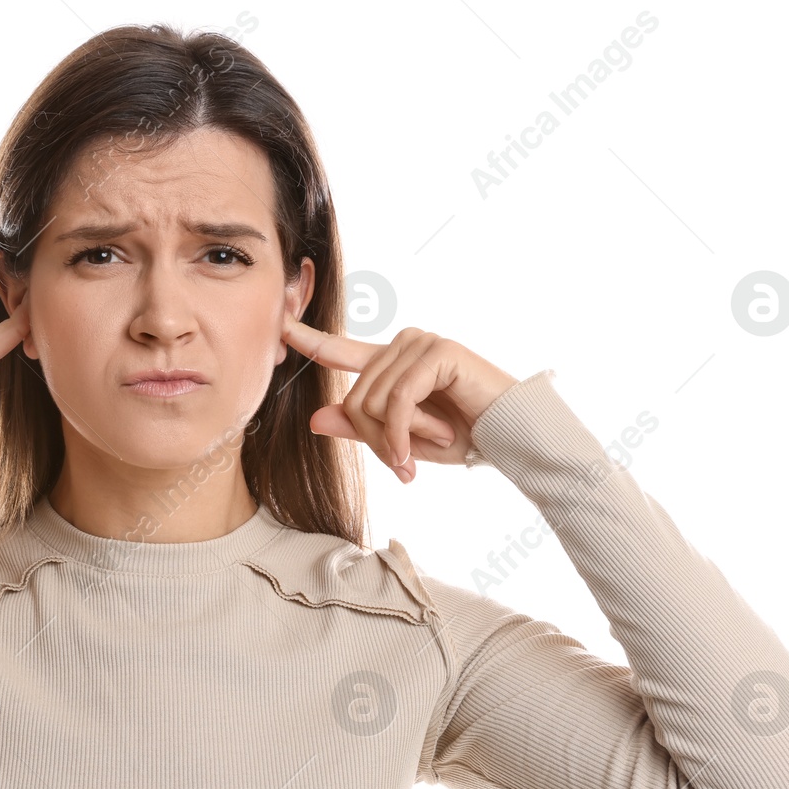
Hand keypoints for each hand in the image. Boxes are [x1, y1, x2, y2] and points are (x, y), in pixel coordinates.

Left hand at [280, 319, 520, 479]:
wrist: (508, 437)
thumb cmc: (461, 436)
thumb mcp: (400, 440)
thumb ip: (361, 427)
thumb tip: (316, 419)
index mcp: (389, 363)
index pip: (338, 349)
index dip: (307, 339)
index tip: (280, 326)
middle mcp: (401, 346)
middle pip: (354, 397)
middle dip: (374, 438)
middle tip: (402, 462)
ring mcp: (419, 344)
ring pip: (372, 400)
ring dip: (394, 439)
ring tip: (420, 452)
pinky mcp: (437, 352)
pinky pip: (397, 399)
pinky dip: (402, 432)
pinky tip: (413, 454)